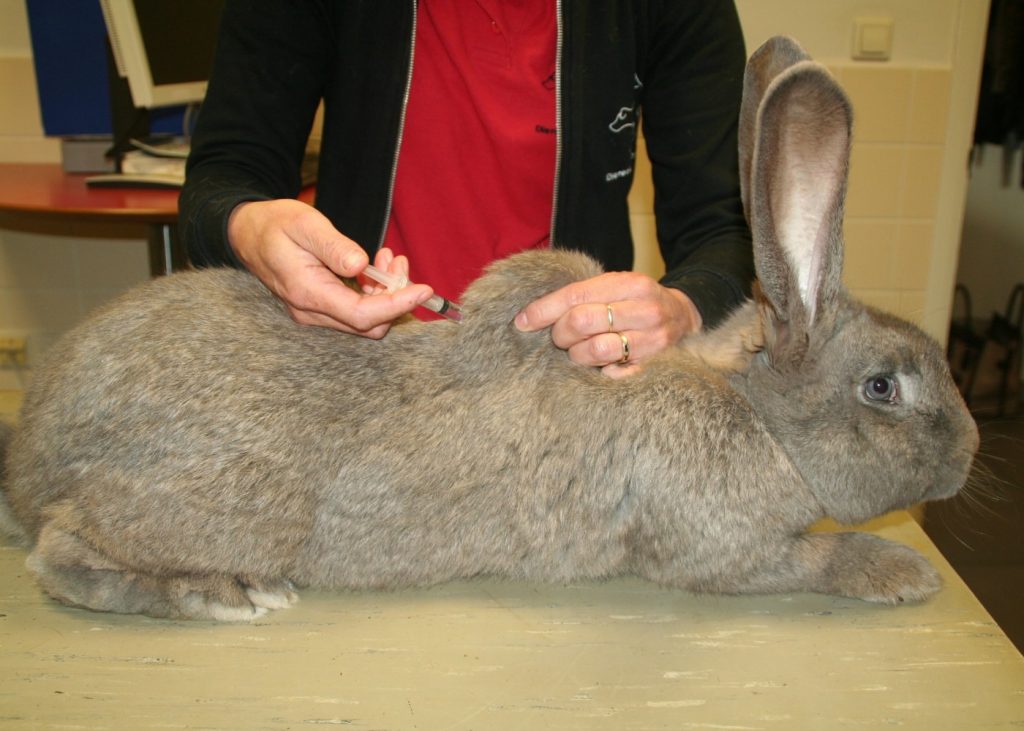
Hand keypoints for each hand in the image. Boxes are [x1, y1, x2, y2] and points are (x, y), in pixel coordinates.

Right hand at [228, 199, 432, 336]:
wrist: (247, 233)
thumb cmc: (274, 224)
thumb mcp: (303, 223)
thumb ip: (333, 246)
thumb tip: (361, 265)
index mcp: (307, 292)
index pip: (363, 315)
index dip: (397, 305)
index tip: (423, 289)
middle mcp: (311, 312)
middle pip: (369, 324)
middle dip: (394, 297)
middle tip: (398, 261)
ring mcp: (314, 314)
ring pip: (365, 320)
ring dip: (386, 293)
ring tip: (388, 257)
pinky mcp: (319, 309)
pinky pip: (355, 311)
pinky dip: (374, 293)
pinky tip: (375, 267)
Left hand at [514, 271, 701, 377]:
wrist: (683, 318)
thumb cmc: (635, 302)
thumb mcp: (615, 286)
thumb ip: (581, 295)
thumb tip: (530, 314)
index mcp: (629, 284)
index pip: (575, 295)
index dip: (543, 310)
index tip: (522, 322)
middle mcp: (644, 310)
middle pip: (582, 322)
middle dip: (560, 333)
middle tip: (560, 338)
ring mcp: (652, 341)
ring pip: (595, 351)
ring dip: (577, 355)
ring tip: (579, 351)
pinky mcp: (653, 367)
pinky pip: (612, 375)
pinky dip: (598, 371)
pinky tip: (599, 365)